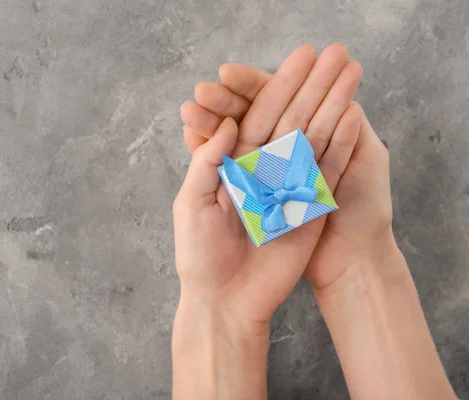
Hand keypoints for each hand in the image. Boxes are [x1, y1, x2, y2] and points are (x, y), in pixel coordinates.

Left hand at [174, 44, 362, 328]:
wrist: (226, 300)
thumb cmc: (198, 254)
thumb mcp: (191, 202)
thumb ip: (208, 162)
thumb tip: (228, 123)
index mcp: (233, 165)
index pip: (255, 118)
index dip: (273, 88)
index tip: (294, 60)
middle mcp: (262, 171)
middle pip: (288, 122)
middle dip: (308, 89)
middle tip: (330, 55)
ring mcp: (287, 188)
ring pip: (311, 142)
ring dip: (330, 109)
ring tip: (349, 77)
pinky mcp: (307, 208)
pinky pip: (324, 174)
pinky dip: (338, 148)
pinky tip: (351, 118)